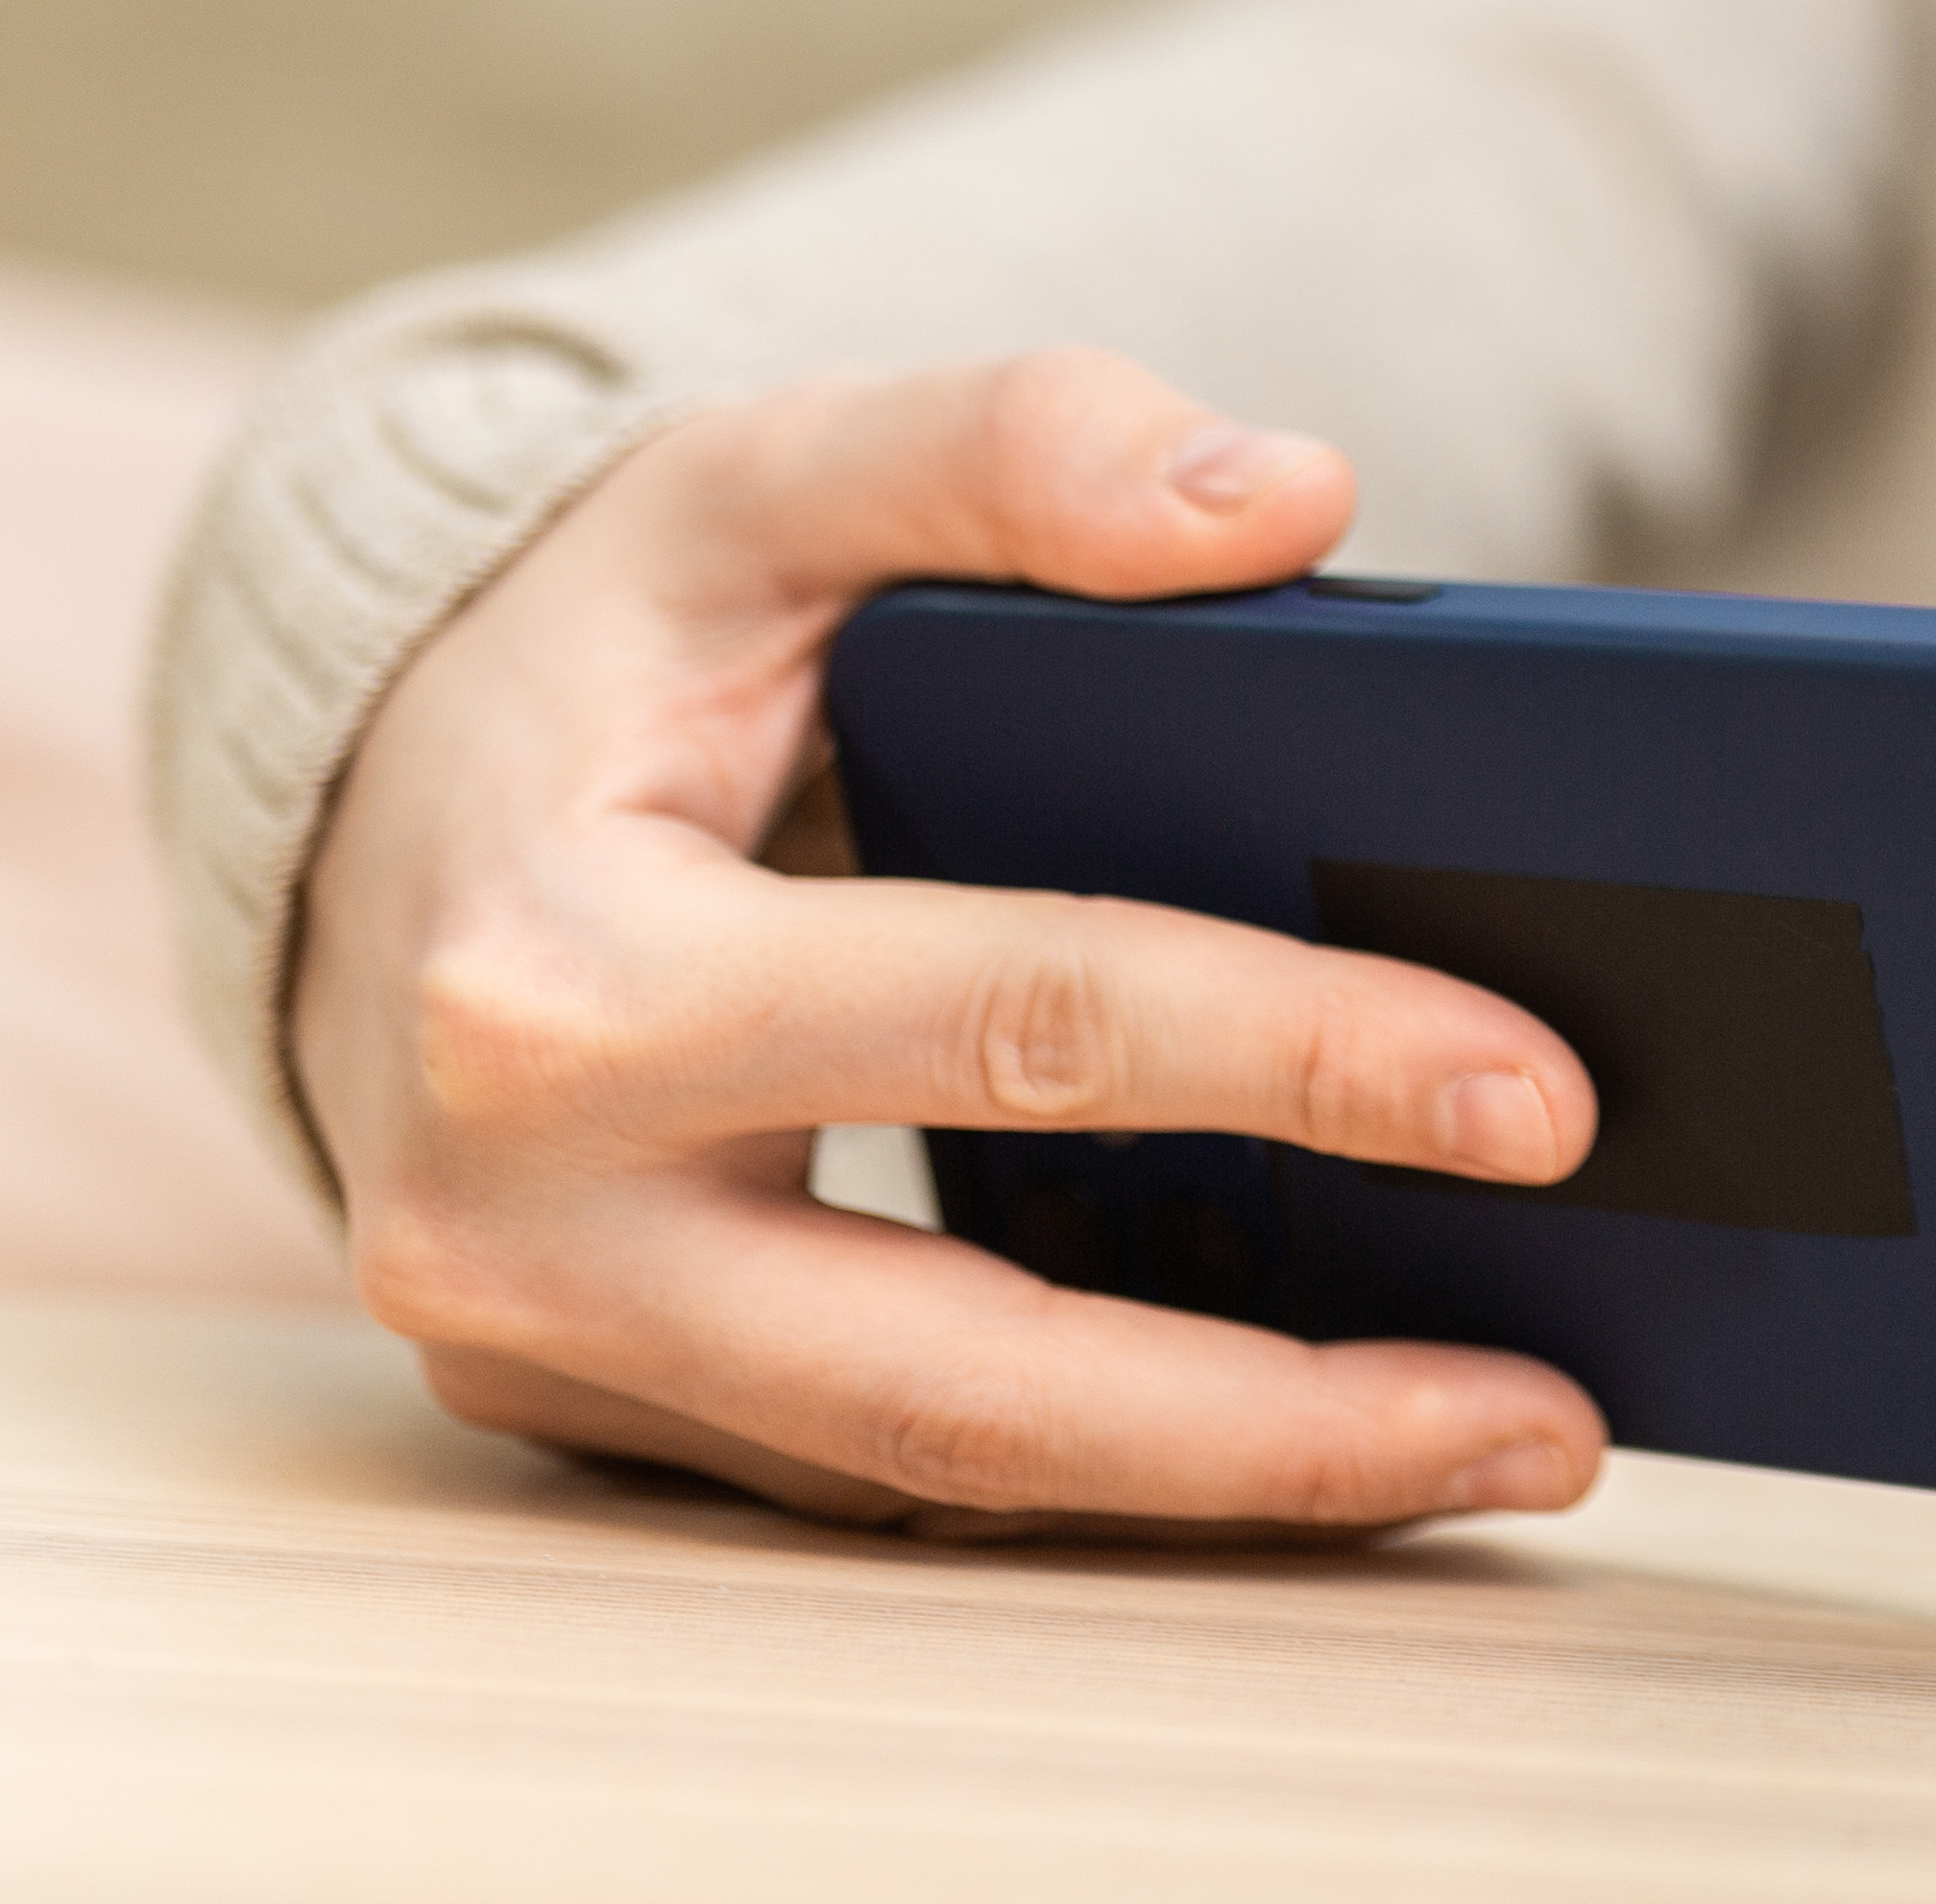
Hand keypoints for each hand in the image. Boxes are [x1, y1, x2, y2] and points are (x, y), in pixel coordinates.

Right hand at [291, 348, 1613, 1540]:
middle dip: (1283, 1422)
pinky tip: (1319, 1431)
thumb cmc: (607, 643)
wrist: (379, 807)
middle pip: (968, 1381)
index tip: (1538, 1095)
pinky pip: (891, 1473)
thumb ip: (1018, 450)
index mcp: (573, 974)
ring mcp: (556, 1348)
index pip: (1012, 1026)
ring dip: (1232, 1485)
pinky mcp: (607, 1413)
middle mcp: (527, 1214)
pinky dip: (1115, 1468)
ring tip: (1496, 1440)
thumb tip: (1286, 499)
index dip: (1297, 1059)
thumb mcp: (770, 478)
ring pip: (938, 1478)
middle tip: (1556, 1415)